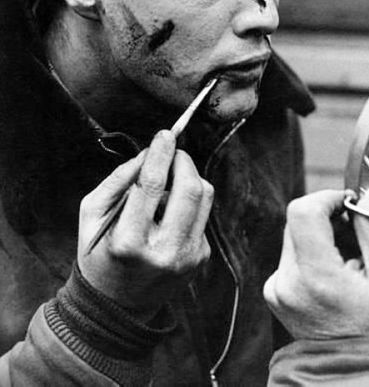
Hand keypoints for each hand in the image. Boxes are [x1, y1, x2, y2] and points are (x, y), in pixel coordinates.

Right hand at [78, 130, 213, 318]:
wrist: (117, 307)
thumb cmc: (99, 254)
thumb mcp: (91, 216)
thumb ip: (116, 181)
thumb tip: (147, 153)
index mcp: (129, 242)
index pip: (152, 184)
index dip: (160, 153)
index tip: (165, 134)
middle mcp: (164, 252)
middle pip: (189, 188)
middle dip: (182, 160)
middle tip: (172, 151)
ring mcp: (187, 258)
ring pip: (204, 197)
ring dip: (191, 176)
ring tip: (172, 178)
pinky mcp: (201, 258)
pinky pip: (204, 214)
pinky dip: (190, 202)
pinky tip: (171, 210)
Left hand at [263, 190, 368, 342]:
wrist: (359, 373)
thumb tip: (362, 199)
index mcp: (316, 276)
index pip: (303, 210)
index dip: (327, 198)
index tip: (349, 204)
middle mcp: (287, 281)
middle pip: (299, 221)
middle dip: (328, 218)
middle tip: (357, 234)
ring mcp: (277, 289)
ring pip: (295, 237)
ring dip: (322, 237)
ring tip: (351, 261)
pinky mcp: (275, 294)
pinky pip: (292, 257)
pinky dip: (314, 255)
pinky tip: (337, 275)